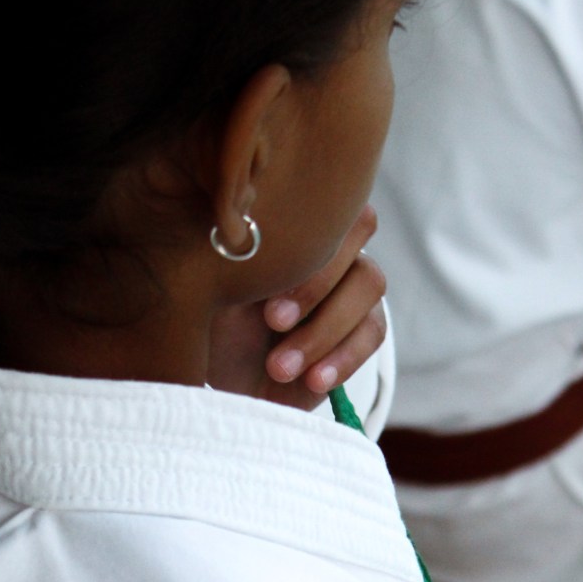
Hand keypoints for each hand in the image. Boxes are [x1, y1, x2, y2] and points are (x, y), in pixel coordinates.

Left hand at [206, 205, 386, 411]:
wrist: (226, 382)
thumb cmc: (211, 326)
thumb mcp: (209, 289)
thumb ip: (232, 256)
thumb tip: (240, 234)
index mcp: (291, 222)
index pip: (323, 199)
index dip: (301, 244)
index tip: (263, 295)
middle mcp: (328, 242)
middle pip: (357, 230)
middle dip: (314, 285)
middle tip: (272, 323)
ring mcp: (350, 282)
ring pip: (370, 282)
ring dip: (325, 329)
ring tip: (279, 368)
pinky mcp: (363, 326)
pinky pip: (373, 331)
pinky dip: (344, 358)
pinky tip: (312, 380)